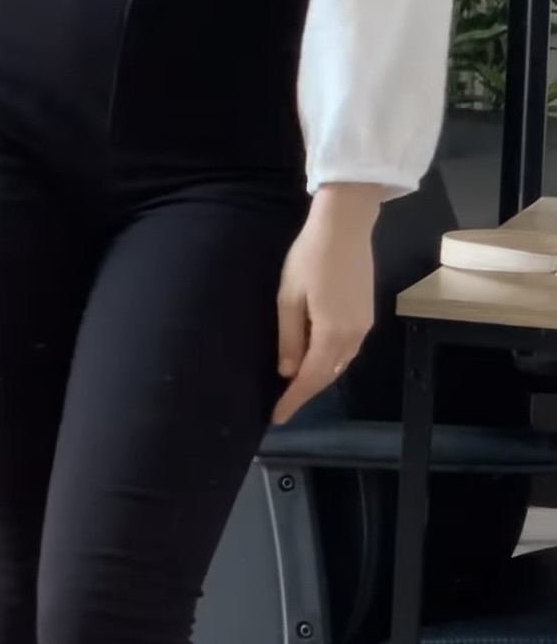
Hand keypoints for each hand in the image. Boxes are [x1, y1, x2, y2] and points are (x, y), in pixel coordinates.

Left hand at [269, 188, 378, 424]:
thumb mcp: (289, 297)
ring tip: (297, 386)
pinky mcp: (367, 314)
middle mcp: (353, 337)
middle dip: (306, 392)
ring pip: (340, 364)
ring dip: (320, 377)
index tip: (277, 417)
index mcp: (332, 334)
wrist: (345, 226)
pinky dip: (331, 361)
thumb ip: (290, 337)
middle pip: (328, 375)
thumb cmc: (310, 257)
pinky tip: (317, 358)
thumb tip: (289, 371)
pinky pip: (348, 349)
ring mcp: (364, 326)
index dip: (293, 400)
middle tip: (284, 404)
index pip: (310, 379)